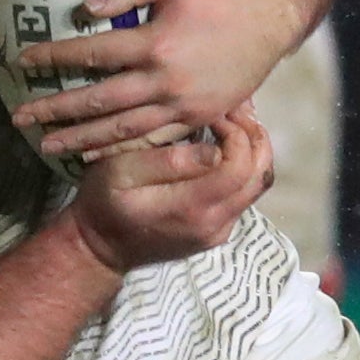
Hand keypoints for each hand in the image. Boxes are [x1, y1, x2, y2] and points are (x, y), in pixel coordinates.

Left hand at [10, 0, 299, 160]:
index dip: (53, 57)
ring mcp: (183, 105)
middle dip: (55, 110)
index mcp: (156, 43)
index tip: (22, 61)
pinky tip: (95, 155)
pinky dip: (121, 150)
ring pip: (122, 130)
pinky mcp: (199, 117)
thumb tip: (84, 9)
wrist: (274, 14)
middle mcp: (166, 81)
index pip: (92, 54)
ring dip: (81, 140)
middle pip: (98, 101)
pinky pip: (154, 141)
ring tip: (47, 147)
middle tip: (19, 118)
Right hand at [65, 105, 271, 270]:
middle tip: (234, 110)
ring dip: (252, 150)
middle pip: (259, 175)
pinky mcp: (218, 232)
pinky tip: (224, 147)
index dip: (237, 132)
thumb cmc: (103, 202)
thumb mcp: (119, 172)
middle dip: (253, 136)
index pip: (239, 165)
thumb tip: (213, 150)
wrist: (99, 249)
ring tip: (234, 124)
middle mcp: (214, 224)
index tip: (215, 112)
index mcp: (191, 207)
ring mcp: (219, 231)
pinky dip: (243, 166)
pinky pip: (243, 195)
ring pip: (257, 186)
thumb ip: (166, 161)